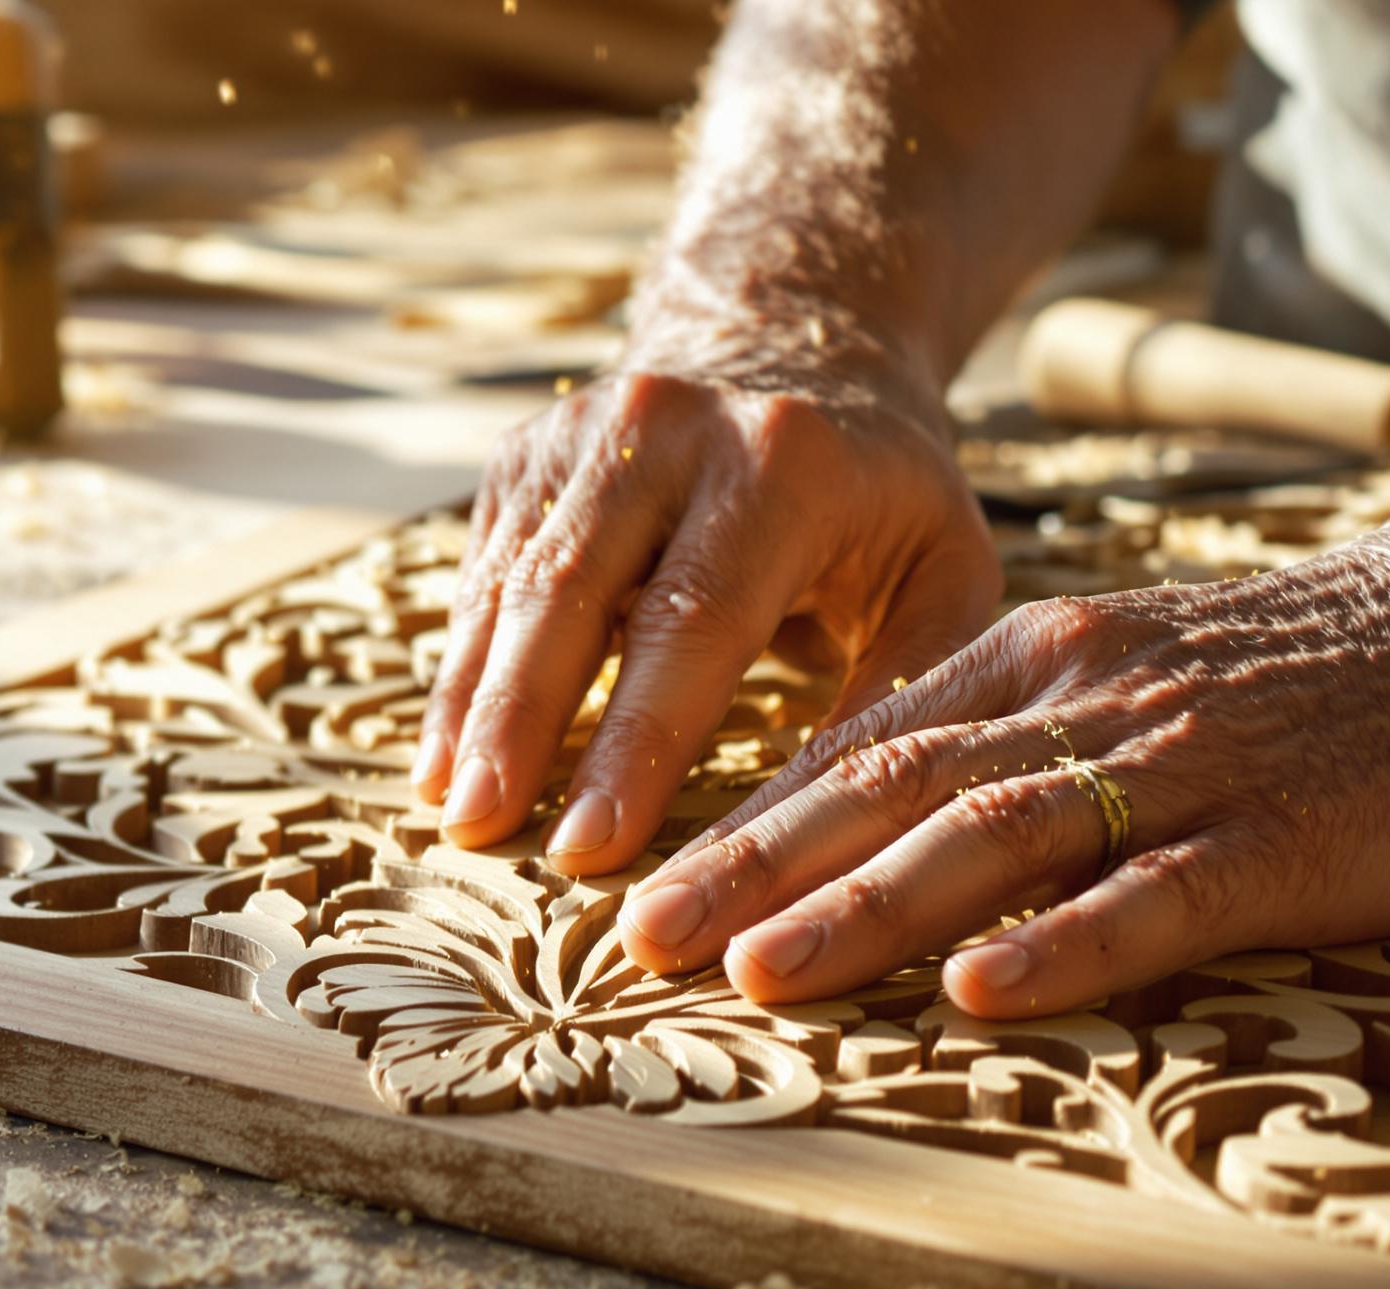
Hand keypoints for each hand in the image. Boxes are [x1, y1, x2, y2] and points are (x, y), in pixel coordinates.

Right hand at [414, 354, 1000, 876]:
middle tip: (485, 832)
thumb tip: (830, 824)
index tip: (595, 846)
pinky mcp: (524, 455)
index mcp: (783, 464)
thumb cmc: (881, 492)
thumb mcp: (944, 569)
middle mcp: (666, 430)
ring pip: (509, 587)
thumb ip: (905, 685)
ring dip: (473, 708)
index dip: (636, 740)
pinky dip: (462, 672)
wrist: (796, 341)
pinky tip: (446, 758)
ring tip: (453, 811)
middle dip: (522, 723)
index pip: (694, 619)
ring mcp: (580, 433)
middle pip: (570, 594)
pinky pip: (481, 577)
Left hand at [617, 481, 1389, 1017]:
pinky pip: (1155, 894)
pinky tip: (978, 992)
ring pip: (991, 837)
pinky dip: (1061, 943)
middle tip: (638, 941)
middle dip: (751, 869)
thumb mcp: (1115, 675)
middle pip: (888, 789)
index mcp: (1033, 662)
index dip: (741, 821)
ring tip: (758, 972)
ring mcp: (1179, 768)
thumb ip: (995, 740)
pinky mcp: (1278, 839)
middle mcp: (1081, 701)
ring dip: (864, 908)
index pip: (857, 746)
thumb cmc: (1285, 678)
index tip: (638, 883)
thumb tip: (854, 822)